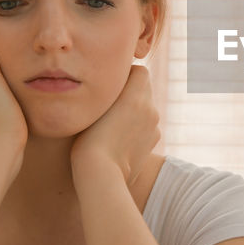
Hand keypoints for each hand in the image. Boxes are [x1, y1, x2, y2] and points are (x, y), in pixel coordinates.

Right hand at [70, 64, 160, 190]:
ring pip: (146, 107)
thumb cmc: (88, 139)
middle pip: (144, 88)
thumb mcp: (93, 107)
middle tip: (110, 101)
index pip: (140, 71)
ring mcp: (154, 126)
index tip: (110, 83)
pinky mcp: (153, 141)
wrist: (101, 173)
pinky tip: (120, 136)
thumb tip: (109, 81)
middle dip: (130, 90)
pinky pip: (146, 124)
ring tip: (112, 121)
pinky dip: (137, 126)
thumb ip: (107, 90)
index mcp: (136, 96)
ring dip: (134, 108)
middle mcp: (150, 109)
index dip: (126, 74)